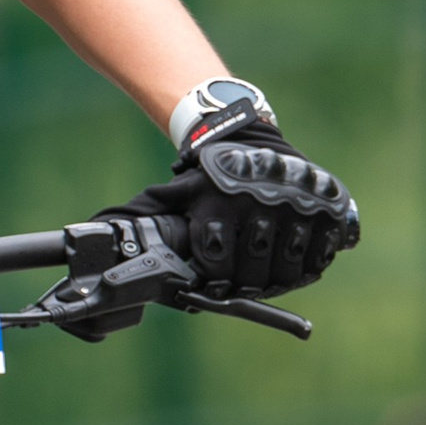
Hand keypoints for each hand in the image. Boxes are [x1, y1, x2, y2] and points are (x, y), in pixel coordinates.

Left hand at [105, 104, 359, 302]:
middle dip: (245, 286)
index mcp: (221, 204)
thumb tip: (98, 231)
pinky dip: (310, 267)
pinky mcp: (327, 206)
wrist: (246, 137)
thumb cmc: (204, 175)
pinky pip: (321, 254)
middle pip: (255, 272)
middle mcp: (260, 202)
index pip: (219, 265)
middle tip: (241, 287)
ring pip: (290, 267)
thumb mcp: (174, 191)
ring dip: (277, 281)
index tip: (215, 287)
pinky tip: (295, 265)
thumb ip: (144, 216)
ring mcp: (297, 204)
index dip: (216, 284)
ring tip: (266, 279)